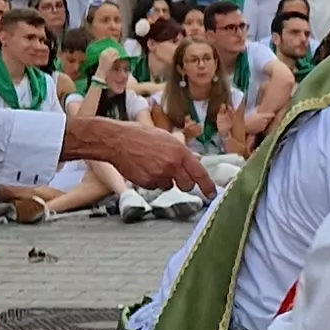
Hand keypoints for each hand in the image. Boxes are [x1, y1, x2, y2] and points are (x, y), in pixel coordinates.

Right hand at [69, 113, 208, 189]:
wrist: (117, 140)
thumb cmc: (140, 135)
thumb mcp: (166, 138)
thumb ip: (179, 152)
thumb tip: (192, 161)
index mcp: (180, 152)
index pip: (200, 173)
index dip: (208, 186)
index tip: (212, 194)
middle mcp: (172, 164)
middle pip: (187, 185)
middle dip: (184, 183)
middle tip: (174, 175)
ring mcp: (159, 175)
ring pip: (169, 186)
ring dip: (164, 180)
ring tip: (151, 165)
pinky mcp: (147, 182)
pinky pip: (154, 187)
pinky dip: (151, 181)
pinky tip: (143, 169)